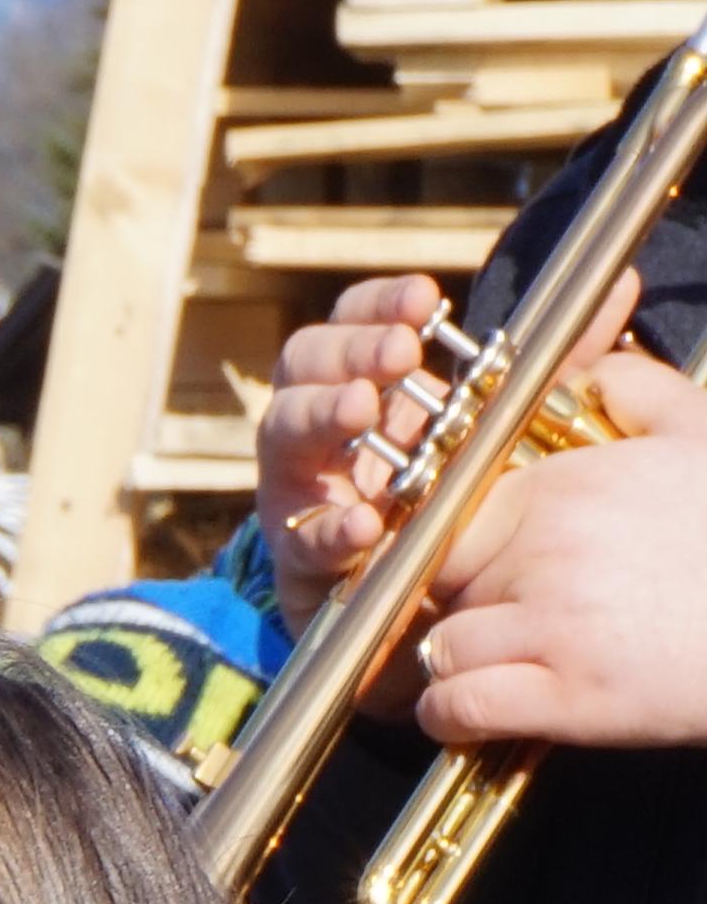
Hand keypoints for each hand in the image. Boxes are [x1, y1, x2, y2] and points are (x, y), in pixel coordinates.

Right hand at [257, 270, 641, 642]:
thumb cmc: (460, 507)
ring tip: (361, 407)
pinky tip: (368, 522)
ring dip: (318, 416)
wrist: (430, 614)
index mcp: (366, 389)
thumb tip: (621, 289)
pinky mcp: (304, 564)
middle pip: (302, 366)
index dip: (377, 307)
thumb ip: (556, 365)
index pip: (350, 325)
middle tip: (400, 352)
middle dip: (348, 351)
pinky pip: (303, 543)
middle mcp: (322, 433)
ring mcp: (304, 495)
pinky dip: (331, 531)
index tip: (427, 300)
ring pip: (281, 439)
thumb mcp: (508, 430)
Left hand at [413, 349, 706, 749]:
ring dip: (452, 663)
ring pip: (440, 646)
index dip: (454, 549)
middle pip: (440, 582)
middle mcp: (548, 550)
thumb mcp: (702, 440)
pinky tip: (472, 715)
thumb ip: (639, 393)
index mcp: (566, 486)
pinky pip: (457, 705)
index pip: (449, 517)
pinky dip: (450, 716)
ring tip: (485, 669)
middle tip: (484, 624)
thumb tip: (595, 371)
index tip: (473, 571)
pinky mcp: (570, 696)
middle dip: (455, 605)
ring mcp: (554, 624)